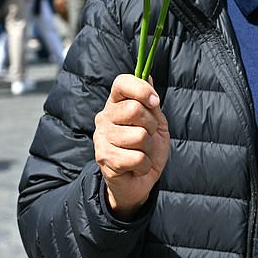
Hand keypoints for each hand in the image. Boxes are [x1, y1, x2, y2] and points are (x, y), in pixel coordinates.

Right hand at [94, 73, 169, 219]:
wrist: (140, 181)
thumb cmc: (147, 148)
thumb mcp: (156, 122)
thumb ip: (151, 102)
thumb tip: (148, 76)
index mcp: (116, 104)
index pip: (121, 83)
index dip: (140, 89)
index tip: (154, 101)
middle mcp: (104, 117)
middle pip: (134, 109)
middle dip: (151, 125)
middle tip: (148, 135)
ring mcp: (102, 138)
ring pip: (139, 136)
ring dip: (149, 148)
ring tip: (142, 152)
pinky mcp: (104, 159)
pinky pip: (137, 158)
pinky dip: (145, 164)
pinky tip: (137, 166)